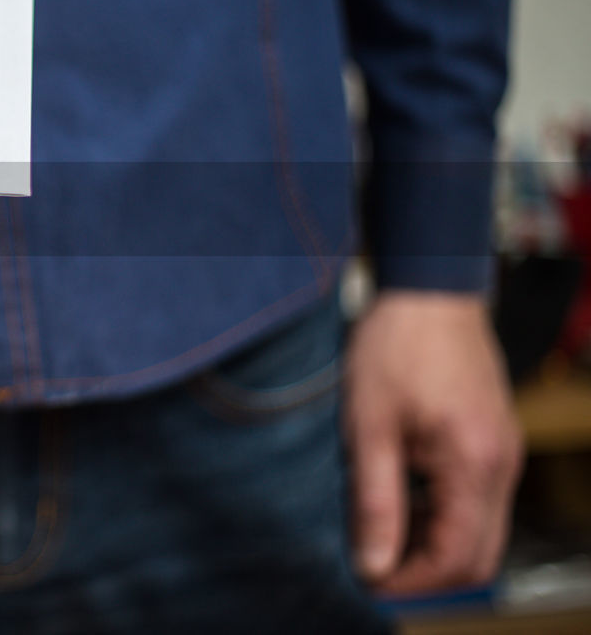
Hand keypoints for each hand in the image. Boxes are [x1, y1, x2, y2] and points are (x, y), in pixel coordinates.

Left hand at [345, 291, 522, 594]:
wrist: (427, 289)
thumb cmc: (394, 347)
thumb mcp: (369, 427)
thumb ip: (375, 501)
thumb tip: (372, 564)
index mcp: (474, 464)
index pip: (456, 558)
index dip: (411, 580)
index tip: (367, 576)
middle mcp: (502, 465)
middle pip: (478, 556)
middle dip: (426, 571)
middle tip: (372, 562)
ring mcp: (503, 452)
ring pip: (480, 531)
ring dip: (433, 543)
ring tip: (378, 527)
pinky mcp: (494, 440)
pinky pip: (478, 500)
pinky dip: (442, 514)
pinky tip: (400, 497)